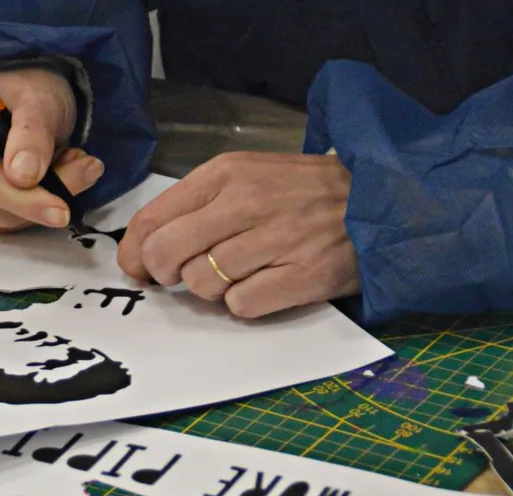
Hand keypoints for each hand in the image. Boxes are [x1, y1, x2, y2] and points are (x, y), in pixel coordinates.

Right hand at [0, 68, 103, 230]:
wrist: (25, 102)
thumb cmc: (30, 93)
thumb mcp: (40, 102)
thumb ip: (33, 135)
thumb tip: (24, 176)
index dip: (20, 199)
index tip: (61, 210)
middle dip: (36, 198)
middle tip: (83, 170)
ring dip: (35, 203)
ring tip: (67, 165)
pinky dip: (25, 210)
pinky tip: (44, 182)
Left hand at [117, 152, 359, 317]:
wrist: (377, 200)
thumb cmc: (301, 193)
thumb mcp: (245, 177)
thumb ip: (193, 206)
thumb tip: (141, 251)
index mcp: (225, 174)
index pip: (152, 219)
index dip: (135, 252)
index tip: (139, 267)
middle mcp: (247, 202)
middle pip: (166, 254)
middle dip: (166, 274)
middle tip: (185, 274)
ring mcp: (276, 239)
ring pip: (202, 283)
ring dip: (212, 288)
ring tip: (240, 272)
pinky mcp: (302, 275)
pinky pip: (241, 305)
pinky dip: (245, 303)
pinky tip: (264, 284)